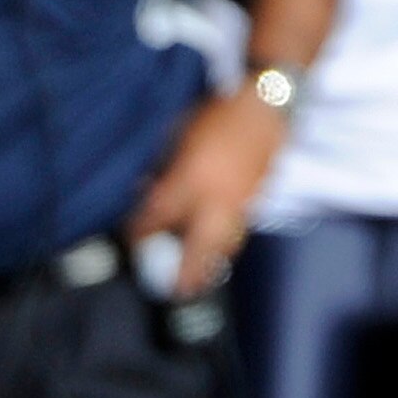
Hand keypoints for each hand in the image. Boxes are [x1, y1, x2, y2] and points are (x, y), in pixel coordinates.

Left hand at [123, 90, 273, 300]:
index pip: (158, 216)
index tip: (131, 240)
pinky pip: (239, 230)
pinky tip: (219, 251)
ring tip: (198, 282)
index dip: (140, 232)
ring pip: (224, 243)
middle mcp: (216, 196)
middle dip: (187, 273)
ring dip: (210, 264)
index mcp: (191, 178)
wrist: (266, 105)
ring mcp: (241, 201)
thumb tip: (145, 191)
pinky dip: (227, 245)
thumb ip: (162, 169)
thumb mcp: (178, 136)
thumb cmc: (217, 115)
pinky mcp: (257, 200)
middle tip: (176, 292)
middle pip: (198, 247)